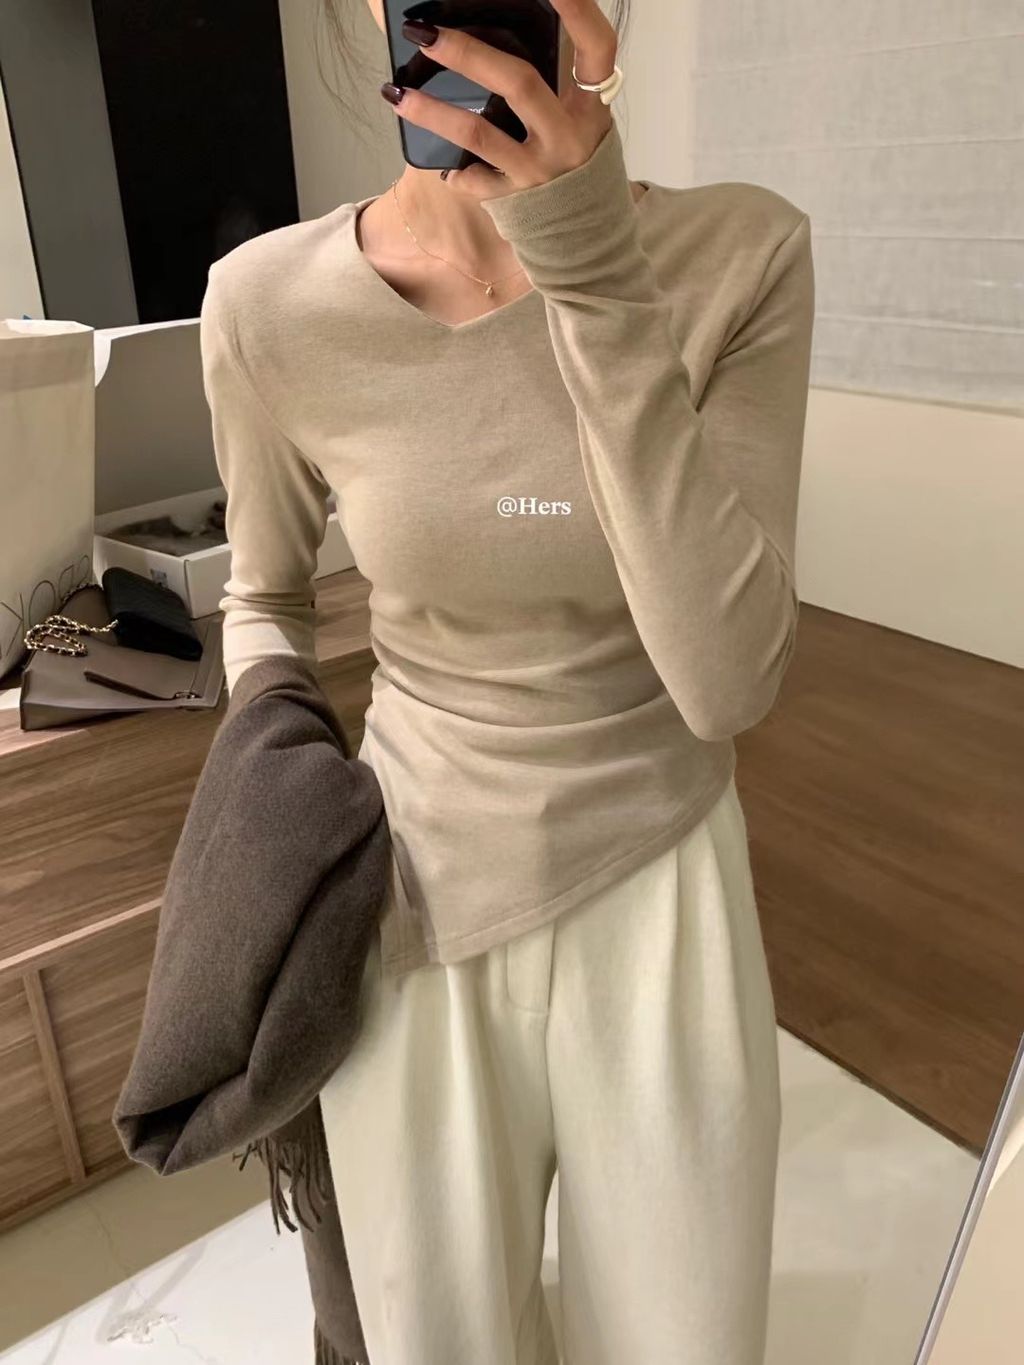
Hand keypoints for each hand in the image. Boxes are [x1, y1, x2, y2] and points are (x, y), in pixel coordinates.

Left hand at [379, 0, 618, 201]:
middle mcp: (568, 135)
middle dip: (466, 53)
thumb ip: (553, 82)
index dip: (578, 9)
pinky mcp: (517, 201)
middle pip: (519, 82)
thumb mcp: (578, 118)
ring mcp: (541, 171)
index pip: (596, 45)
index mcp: (590, 104)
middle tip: (422, 33)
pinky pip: (475, 180)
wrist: (584, 235)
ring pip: (479, 134)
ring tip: (395, 92)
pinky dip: (455, 171)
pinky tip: (442, 165)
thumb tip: (489, 38)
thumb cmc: (575, 162)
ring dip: (432, 111)